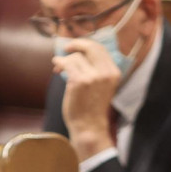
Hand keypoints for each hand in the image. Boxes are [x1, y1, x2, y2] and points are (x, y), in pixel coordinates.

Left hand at [51, 38, 120, 160]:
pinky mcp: (79, 82)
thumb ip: (96, 70)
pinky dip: (59, 62)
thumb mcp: (101, 86)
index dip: (87, 44)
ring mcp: (93, 77)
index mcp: (114, 73)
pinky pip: (67, 64)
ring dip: (65, 60)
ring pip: (76, 57)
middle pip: (91, 47)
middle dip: (77, 44)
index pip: (101, 49)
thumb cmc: (91, 108)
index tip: (77, 46)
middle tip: (66, 47)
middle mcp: (106, 73)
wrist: (88, 127)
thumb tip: (79, 52)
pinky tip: (56, 65)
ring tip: (59, 67)